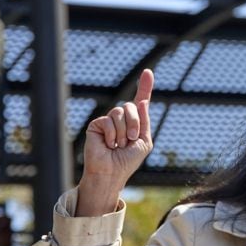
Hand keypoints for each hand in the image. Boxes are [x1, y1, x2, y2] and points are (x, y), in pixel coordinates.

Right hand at [78, 69, 153, 215]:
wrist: (112, 173)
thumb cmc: (128, 161)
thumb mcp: (144, 142)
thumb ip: (144, 121)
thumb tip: (142, 101)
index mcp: (135, 122)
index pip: (140, 101)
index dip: (145, 86)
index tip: (148, 72)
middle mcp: (121, 119)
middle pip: (131, 106)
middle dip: (134, 123)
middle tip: (130, 140)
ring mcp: (108, 121)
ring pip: (119, 112)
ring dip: (123, 132)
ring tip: (118, 145)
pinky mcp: (96, 125)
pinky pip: (108, 120)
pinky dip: (111, 135)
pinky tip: (108, 145)